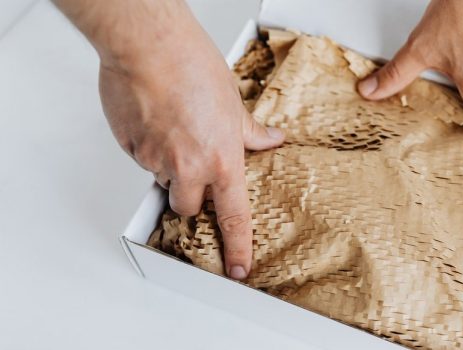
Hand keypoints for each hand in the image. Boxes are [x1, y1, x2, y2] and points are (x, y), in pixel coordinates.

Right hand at [54, 0, 283, 278]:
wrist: (151, 46)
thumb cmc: (193, 67)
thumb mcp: (234, 103)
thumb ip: (250, 131)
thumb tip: (271, 139)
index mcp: (222, 161)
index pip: (234, 216)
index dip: (237, 246)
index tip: (238, 267)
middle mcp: (189, 167)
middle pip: (188, 207)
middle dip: (189, 194)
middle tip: (191, 165)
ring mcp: (155, 160)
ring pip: (161, 180)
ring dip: (167, 165)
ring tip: (173, 127)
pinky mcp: (130, 148)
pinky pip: (139, 158)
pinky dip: (146, 145)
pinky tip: (154, 118)